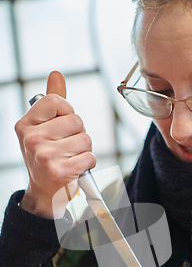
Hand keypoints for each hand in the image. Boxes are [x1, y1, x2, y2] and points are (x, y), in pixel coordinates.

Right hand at [15, 71, 95, 217]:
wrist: (45, 193)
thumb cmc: (47, 156)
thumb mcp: (44, 128)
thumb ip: (52, 103)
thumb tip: (56, 74)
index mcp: (26, 124)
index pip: (57, 101)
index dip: (68, 111)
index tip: (63, 126)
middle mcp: (32, 139)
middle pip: (76, 121)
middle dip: (79, 134)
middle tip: (67, 147)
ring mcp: (44, 156)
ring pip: (86, 139)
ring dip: (85, 150)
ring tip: (71, 158)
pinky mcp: (60, 171)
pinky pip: (90, 157)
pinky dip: (88, 164)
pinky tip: (76, 168)